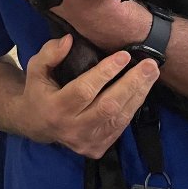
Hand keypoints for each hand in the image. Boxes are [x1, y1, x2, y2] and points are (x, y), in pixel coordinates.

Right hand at [19, 34, 159, 157]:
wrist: (36, 126)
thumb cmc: (39, 91)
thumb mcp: (36, 69)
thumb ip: (49, 54)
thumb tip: (69, 40)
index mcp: (55, 109)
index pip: (84, 91)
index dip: (105, 73)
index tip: (124, 56)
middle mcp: (72, 129)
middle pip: (108, 107)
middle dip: (131, 84)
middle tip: (149, 65)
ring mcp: (86, 141)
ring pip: (118, 118)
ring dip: (138, 94)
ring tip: (152, 74)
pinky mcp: (97, 148)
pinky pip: (120, 127)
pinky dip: (133, 107)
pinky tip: (143, 89)